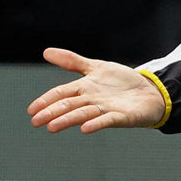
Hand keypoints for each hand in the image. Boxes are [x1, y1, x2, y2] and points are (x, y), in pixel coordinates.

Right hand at [28, 48, 165, 132]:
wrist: (149, 91)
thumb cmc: (121, 82)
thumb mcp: (95, 67)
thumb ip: (72, 61)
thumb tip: (46, 52)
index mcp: (84, 89)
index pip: (61, 93)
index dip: (46, 100)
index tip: (31, 110)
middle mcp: (92, 100)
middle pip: (68, 105)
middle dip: (51, 112)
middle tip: (36, 122)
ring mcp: (106, 109)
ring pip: (83, 114)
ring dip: (67, 120)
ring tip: (52, 127)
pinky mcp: (121, 116)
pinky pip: (107, 120)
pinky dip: (96, 124)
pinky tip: (84, 129)